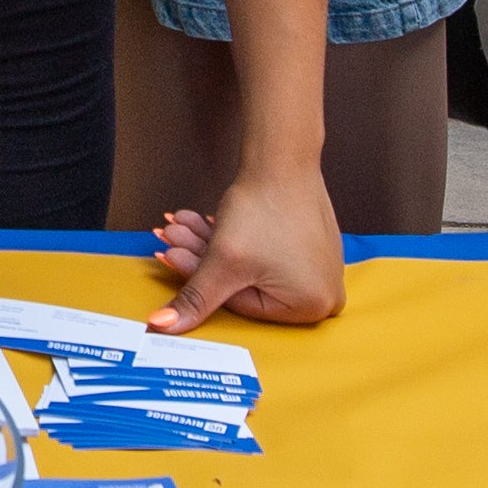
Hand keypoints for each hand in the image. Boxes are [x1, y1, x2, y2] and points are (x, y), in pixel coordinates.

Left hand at [145, 167, 347, 334]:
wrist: (284, 160)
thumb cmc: (264, 210)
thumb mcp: (223, 262)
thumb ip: (195, 300)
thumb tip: (163, 327)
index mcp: (312, 307)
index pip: (240, 304)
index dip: (198, 280)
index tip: (168, 258)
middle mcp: (324, 293)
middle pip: (244, 284)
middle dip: (202, 259)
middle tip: (170, 238)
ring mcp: (321, 269)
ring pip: (250, 266)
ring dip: (213, 247)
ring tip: (182, 225)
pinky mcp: (312, 248)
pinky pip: (267, 253)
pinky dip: (235, 240)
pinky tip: (206, 223)